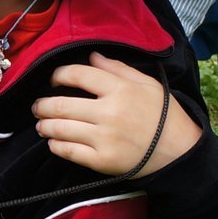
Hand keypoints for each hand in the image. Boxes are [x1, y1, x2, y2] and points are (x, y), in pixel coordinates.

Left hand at [33, 52, 203, 177]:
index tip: (54, 79)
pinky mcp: (102, 161)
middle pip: (61, 104)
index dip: (58, 75)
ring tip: (41, 124)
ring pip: (60, 129)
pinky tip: (54, 142)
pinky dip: (55, 145)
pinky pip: (69, 152)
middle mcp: (109, 112)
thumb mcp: (147, 84)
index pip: (78, 75)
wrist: (178, 151)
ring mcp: (104, 138)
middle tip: (38, 106)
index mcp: (120, 89)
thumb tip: (91, 57)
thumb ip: (118, 68)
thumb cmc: (163, 115)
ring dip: (44, 125)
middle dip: (43, 104)